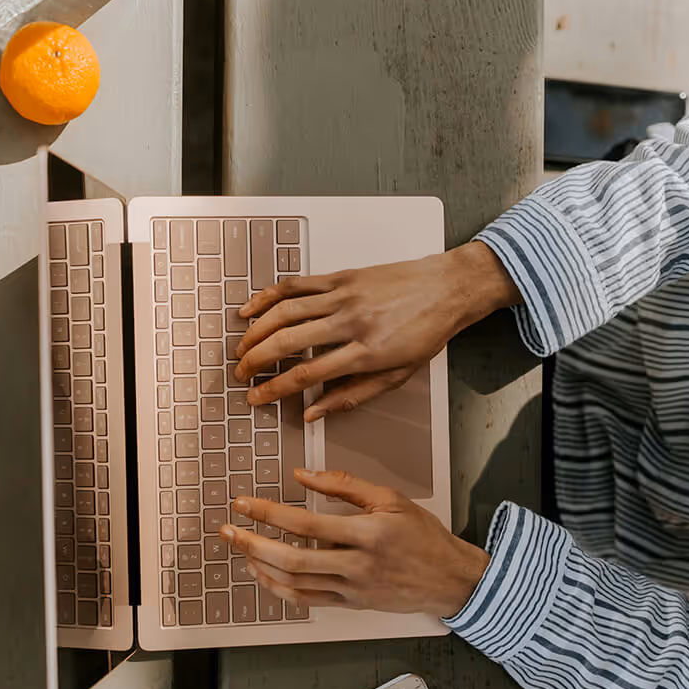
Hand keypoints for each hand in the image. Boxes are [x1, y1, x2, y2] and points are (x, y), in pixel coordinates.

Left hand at [219, 469, 488, 618]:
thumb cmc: (421, 535)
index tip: (244, 504)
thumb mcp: (390, 498)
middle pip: (293, 559)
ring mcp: (353, 589)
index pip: (307, 524)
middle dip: (253, 544)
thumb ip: (345, 485)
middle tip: (228, 531)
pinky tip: (264, 574)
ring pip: (296, 584)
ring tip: (241, 550)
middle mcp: (358, 565)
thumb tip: (302, 476)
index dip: (269, 513)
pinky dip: (280, 589)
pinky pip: (307, 600)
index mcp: (369, 532)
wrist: (447, 579)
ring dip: (262, 567)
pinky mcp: (351, 604)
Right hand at [234, 241, 517, 420]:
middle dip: (256, 361)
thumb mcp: (398, 376)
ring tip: (241, 348)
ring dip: (256, 331)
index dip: (275, 390)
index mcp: (366, 352)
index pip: (307, 375)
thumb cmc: (427, 333)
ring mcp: (344, 296)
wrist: (447, 288)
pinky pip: (297, 285)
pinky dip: (269, 296)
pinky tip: (252, 308)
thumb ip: (353, 395)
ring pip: (286, 312)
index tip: (256, 398)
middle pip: (288, 343)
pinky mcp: (341, 276)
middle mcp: (351, 322)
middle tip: (241, 375)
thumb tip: (314, 412)